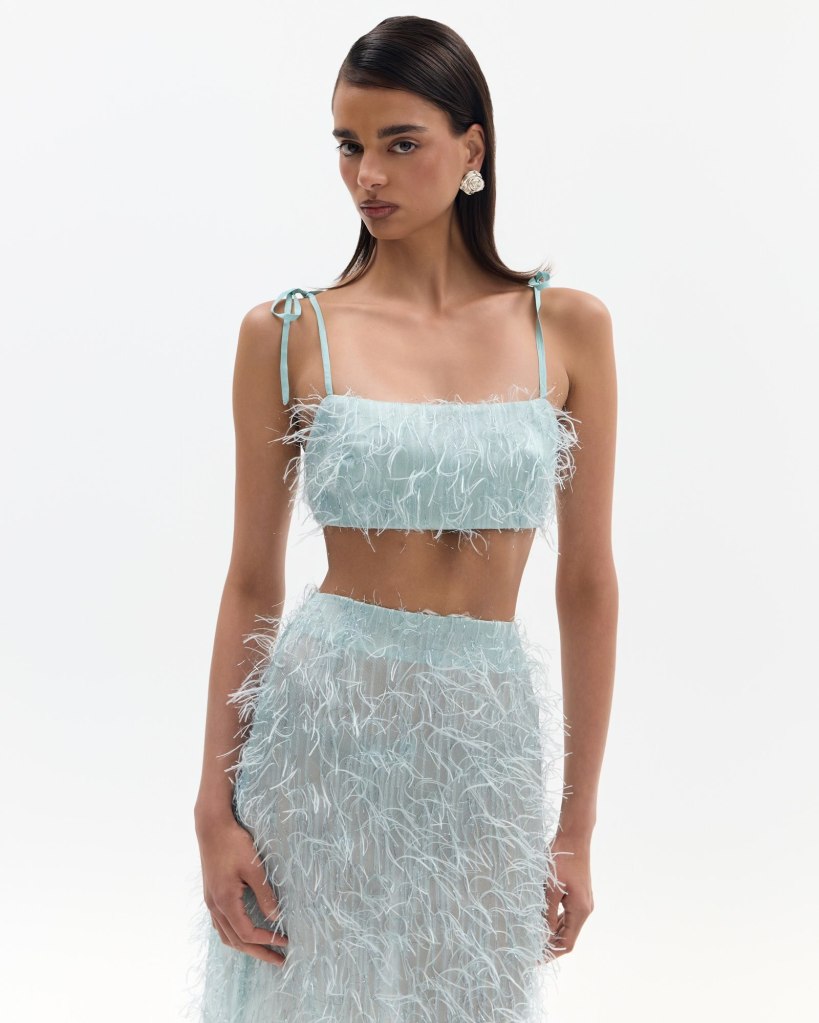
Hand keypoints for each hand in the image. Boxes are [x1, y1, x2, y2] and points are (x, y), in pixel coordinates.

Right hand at [196, 815, 288, 965]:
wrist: (212, 827)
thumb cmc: (234, 843)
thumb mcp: (254, 868)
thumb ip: (265, 895)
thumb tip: (276, 917)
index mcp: (225, 902)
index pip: (247, 933)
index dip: (267, 940)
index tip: (286, 941)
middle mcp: (215, 906)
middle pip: (236, 941)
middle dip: (258, 953)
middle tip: (279, 961)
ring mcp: (211, 902)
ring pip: (226, 935)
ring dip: (245, 946)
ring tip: (263, 950)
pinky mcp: (211, 895)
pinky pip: (221, 924)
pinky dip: (234, 934)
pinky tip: (244, 932)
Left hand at [538, 833, 593, 961]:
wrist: (574, 836)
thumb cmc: (562, 860)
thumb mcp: (551, 888)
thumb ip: (548, 913)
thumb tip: (542, 935)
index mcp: (580, 911)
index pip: (567, 943)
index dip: (550, 953)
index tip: (534, 957)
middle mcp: (585, 909)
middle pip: (568, 936)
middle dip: (549, 944)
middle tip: (529, 948)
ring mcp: (583, 901)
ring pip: (567, 925)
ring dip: (551, 932)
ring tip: (532, 936)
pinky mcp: (578, 893)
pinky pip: (567, 914)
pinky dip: (555, 920)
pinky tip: (541, 919)